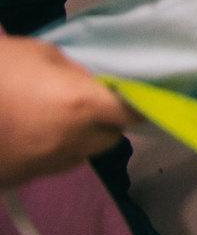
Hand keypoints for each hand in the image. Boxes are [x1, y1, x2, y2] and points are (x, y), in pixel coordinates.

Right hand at [0, 36, 136, 189]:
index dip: (139, 103)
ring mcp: (43, 166)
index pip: (134, 112)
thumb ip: (76, 72)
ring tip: (50, 117)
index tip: (138, 94)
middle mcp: (71, 142)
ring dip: (78, 138)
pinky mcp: (20, 181)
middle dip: (105, 121)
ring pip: (81, 155)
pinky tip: (27, 134)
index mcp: (83, 105)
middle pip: (110, 137)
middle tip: (87, 101)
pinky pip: (51, 166)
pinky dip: (49, 152)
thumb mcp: (41, 54)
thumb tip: (93, 83)